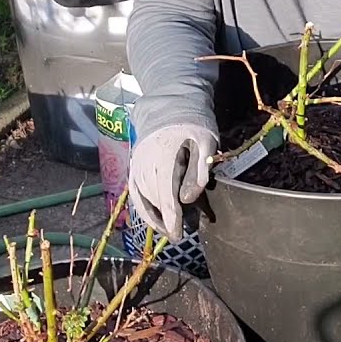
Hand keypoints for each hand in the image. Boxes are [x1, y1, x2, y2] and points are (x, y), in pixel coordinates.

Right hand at [127, 124, 217, 242]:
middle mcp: (145, 162)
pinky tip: (155, 220)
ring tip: (170, 229)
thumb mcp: (206, 141)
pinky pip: (135, 193)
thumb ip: (199, 170)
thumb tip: (188, 199)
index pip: (165, 193)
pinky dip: (143, 209)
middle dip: (169, 217)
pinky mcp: (134, 166)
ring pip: (144, 198)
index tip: (177, 236)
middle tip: (184, 230)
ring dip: (156, 216)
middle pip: (155, 198)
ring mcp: (137, 164)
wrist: (170, 105)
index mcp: (164, 156)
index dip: (171, 217)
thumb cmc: (193, 124)